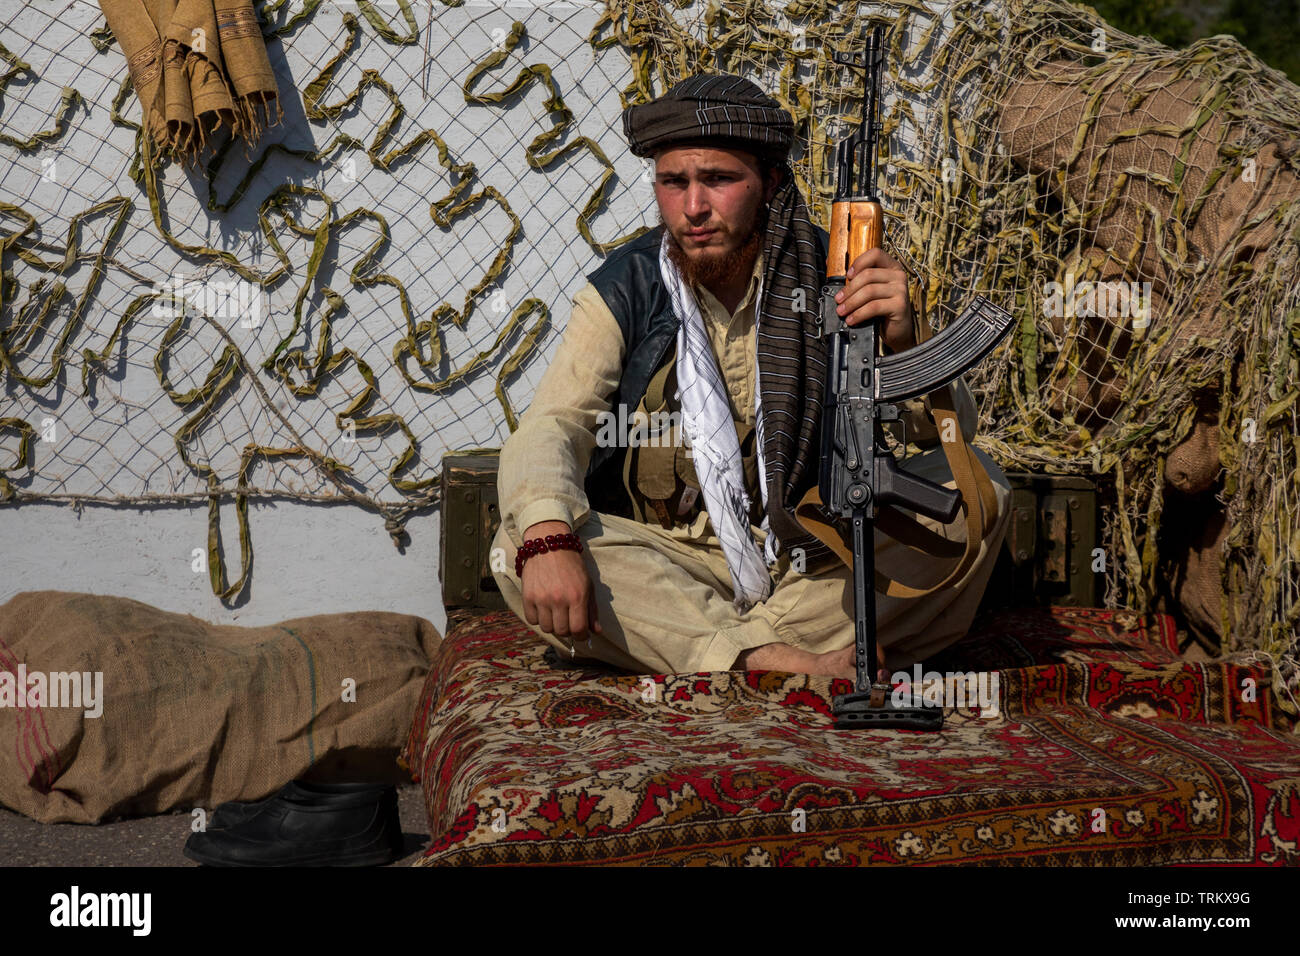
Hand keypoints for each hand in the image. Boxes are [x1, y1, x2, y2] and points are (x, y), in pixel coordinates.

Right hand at [519, 521, 602, 640]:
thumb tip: (596, 631)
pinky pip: (532, 620)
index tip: (581, 633)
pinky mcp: (527, 596)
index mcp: (577, 596)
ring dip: (552, 624)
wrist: (549, 545)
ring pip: (547, 628)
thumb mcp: (588, 584)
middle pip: (562, 631)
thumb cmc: (572, 565)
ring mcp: (541, 598)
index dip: (581, 636)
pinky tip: (543, 609)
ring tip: (555, 613)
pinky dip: (538, 618)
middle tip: (568, 621)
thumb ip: (592, 609)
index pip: (578, 630)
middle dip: (567, 630)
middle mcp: (559, 599)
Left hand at [833, 247, 914, 353]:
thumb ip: (857, 279)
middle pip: (868, 275)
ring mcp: (901, 290)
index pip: (875, 254)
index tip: (847, 275)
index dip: (859, 262)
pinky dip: (859, 314)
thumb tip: (830, 264)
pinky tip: (852, 319)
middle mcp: (898, 275)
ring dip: (851, 302)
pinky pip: (874, 307)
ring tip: (842, 311)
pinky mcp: (899, 305)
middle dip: (849, 289)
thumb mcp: (870, 290)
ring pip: (869, 291)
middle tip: (838, 300)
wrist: (897, 329)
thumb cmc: (882, 309)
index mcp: (891, 267)